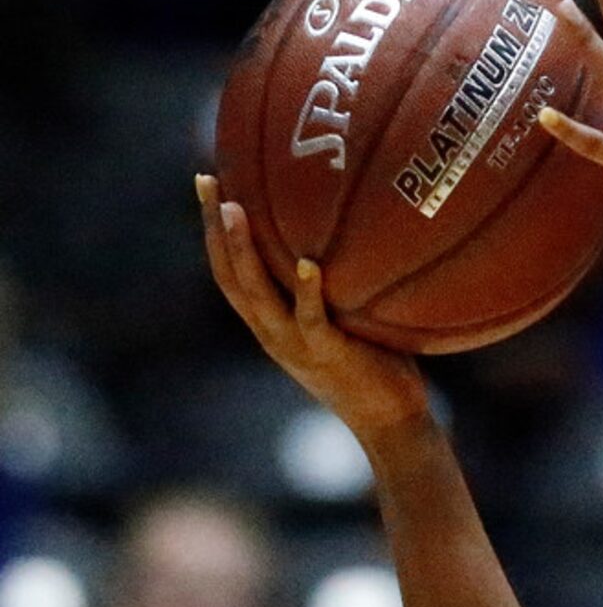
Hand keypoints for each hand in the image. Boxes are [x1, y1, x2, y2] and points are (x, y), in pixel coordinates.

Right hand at [196, 174, 430, 444]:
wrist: (392, 425)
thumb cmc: (376, 366)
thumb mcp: (341, 321)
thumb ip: (332, 286)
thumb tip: (348, 231)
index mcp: (270, 325)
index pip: (228, 273)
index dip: (211, 231)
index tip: (207, 184)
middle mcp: (273, 334)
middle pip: (228, 277)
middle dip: (212, 228)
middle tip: (205, 181)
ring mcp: (297, 346)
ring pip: (257, 295)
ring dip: (243, 250)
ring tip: (234, 208)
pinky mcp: (330, 354)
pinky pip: (312, 320)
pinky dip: (307, 291)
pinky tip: (309, 264)